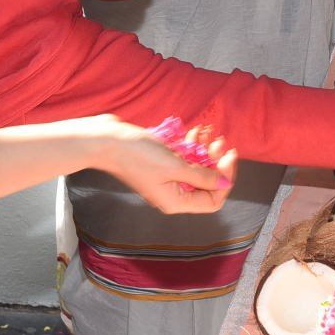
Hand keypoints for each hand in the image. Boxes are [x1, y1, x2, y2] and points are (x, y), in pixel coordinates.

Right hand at [90, 119, 236, 214]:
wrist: (106, 141)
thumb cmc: (137, 155)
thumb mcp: (175, 166)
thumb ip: (202, 176)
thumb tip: (224, 183)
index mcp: (176, 202)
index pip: (213, 200)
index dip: (224, 179)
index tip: (228, 155)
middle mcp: (172, 194)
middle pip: (206, 184)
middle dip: (215, 162)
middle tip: (218, 141)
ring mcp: (165, 180)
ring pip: (195, 169)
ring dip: (204, 151)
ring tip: (206, 133)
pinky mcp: (160, 166)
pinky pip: (182, 160)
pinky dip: (190, 147)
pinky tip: (193, 133)